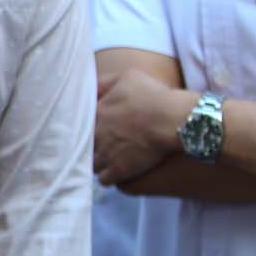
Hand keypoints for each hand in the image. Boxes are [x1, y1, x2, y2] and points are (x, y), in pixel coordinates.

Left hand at [94, 68, 192, 185]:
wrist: (173, 120)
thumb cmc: (155, 95)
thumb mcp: (128, 77)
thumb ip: (106, 82)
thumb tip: (92, 88)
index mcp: (96, 112)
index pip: (82, 123)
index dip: (91, 126)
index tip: (100, 127)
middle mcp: (95, 134)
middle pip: (85, 144)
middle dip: (94, 144)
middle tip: (106, 144)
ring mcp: (105, 154)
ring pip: (92, 163)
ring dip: (100, 162)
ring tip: (110, 160)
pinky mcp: (118, 170)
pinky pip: (104, 179)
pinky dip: (109, 177)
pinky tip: (116, 172)